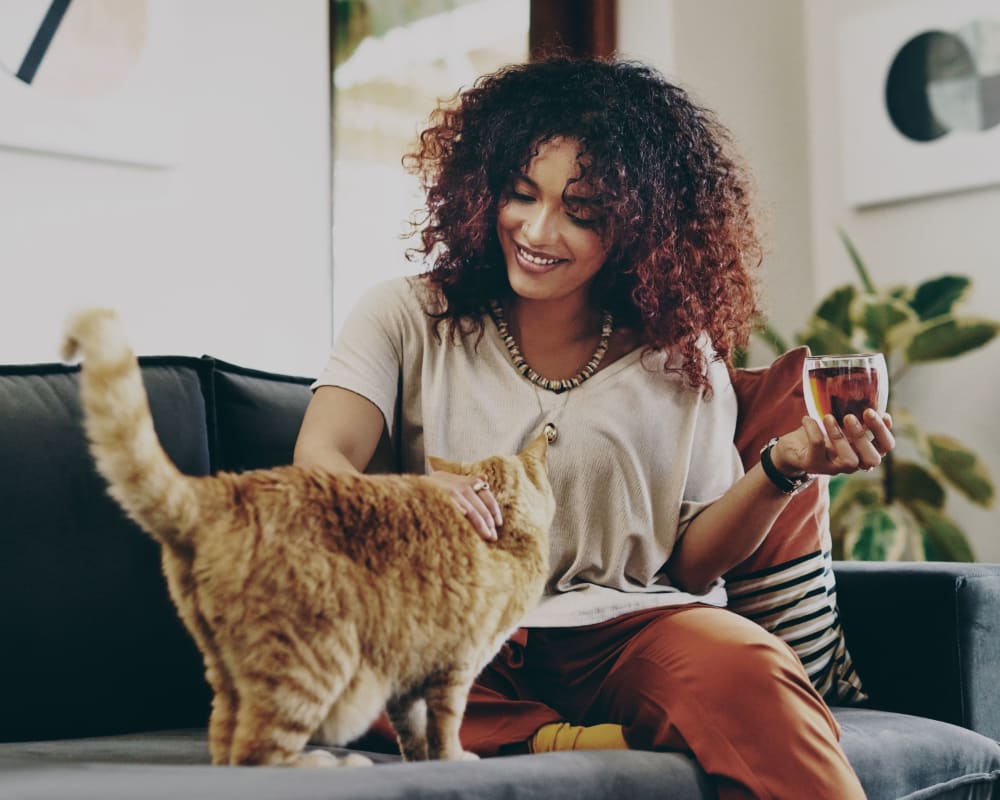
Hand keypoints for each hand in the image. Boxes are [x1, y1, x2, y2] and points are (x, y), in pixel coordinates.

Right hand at [426, 471, 502, 540]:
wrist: (415, 484)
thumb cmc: (438, 484)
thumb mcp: (454, 479)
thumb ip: (471, 481)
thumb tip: (485, 477)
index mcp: (468, 482)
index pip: (487, 497)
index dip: (494, 511)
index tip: (498, 524)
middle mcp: (462, 486)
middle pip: (480, 508)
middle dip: (489, 524)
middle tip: (494, 537)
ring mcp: (452, 493)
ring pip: (471, 512)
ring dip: (480, 526)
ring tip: (487, 537)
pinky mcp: (443, 499)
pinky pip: (456, 511)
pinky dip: (463, 517)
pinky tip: (467, 526)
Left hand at [771, 409, 894, 476]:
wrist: (792, 447)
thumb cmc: (821, 431)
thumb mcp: (839, 422)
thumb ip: (854, 415)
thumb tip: (867, 390)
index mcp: (862, 450)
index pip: (886, 447)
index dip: (886, 432)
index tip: (882, 413)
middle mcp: (852, 463)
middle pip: (873, 459)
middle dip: (864, 436)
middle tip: (850, 417)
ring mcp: (833, 467)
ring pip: (849, 460)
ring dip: (839, 435)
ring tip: (827, 417)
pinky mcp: (813, 464)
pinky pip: (818, 447)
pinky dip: (813, 429)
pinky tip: (807, 419)